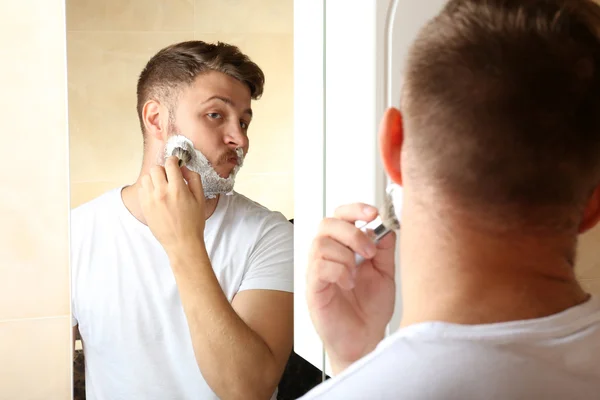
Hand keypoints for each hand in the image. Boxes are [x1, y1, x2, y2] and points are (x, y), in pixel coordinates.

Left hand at [138, 156, 205, 254]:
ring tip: (162, 185)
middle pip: (156, 168)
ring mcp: (150, 200)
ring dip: (154, 178)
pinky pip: (141, 189)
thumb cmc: (193, 222)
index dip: (174, 160)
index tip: (176, 162)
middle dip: (164, 169)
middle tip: (170, 176)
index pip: (170, 164)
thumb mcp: (200, 199)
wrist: (182, 242)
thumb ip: (194, 179)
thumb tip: (184, 168)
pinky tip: (156, 194)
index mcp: (177, 189)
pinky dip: (148, 187)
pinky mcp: (144, 207)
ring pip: (146, 177)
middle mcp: (161, 192)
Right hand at [307, 203, 396, 373]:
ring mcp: (318, 271)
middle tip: (369, 252)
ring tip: (358, 274)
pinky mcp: (313, 288)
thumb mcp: (385, 273)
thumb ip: (383, 249)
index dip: (354, 209)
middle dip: (352, 232)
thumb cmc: (370, 309)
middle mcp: (328, 255)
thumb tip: (385, 225)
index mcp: (344, 247)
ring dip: (346, 255)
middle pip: (327, 224)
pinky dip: (339, 272)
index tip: (373, 213)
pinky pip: (319, 267)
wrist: (365, 340)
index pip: (340, 216)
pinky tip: (349, 284)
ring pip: (322, 243)